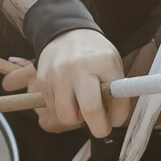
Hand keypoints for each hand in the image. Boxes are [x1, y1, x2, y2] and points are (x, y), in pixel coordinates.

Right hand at [2, 30, 131, 136]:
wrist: (65, 33)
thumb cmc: (94, 54)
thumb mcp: (113, 65)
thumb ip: (115, 91)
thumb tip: (114, 121)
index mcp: (104, 63)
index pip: (116, 99)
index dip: (118, 117)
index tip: (115, 120)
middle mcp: (80, 68)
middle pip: (90, 110)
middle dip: (98, 127)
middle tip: (100, 127)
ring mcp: (58, 75)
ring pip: (67, 116)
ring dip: (76, 118)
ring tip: (80, 105)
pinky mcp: (42, 82)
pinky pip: (53, 109)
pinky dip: (61, 108)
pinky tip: (67, 95)